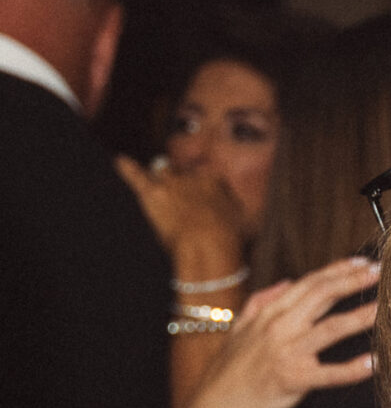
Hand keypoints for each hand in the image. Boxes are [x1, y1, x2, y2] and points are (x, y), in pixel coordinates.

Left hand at [115, 152, 245, 261]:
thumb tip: (254, 214)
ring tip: (160, 184)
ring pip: (162, 171)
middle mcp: (191, 176)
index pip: (208, 176)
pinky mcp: (152, 195)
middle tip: (186, 202)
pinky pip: (136, 176)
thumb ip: (248, 214)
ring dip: (162, 177)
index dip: (207, 190)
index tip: (209, 204)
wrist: (207, 246)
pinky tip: (119, 161)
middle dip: (184, 184)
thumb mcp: (249, 223)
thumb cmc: (231, 238)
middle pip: (184, 174)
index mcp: (214, 180)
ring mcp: (170, 184)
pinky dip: (127, 168)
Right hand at [182, 258, 379, 407]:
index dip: (338, 270)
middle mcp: (278, 327)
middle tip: (382, 271)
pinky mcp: (292, 380)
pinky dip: (355, 368)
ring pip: (332, 328)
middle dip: (354, 281)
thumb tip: (286, 283)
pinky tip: (377, 363)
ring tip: (387, 308)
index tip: (362, 261)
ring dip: (362, 316)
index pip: (309, 283)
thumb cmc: (226, 376)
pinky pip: (331, 373)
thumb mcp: (238, 331)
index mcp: (268, 314)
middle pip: (323, 295)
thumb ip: (261, 303)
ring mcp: (286, 352)